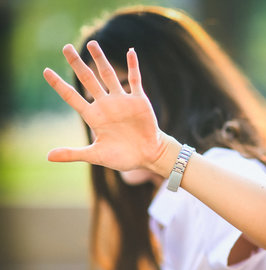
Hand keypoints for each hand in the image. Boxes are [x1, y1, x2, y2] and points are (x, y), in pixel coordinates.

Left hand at [44, 40, 167, 171]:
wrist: (147, 156)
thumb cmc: (122, 158)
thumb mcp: (96, 155)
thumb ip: (73, 154)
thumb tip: (48, 157)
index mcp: (94, 117)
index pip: (72, 97)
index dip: (59, 85)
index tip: (46, 71)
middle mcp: (105, 105)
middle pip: (88, 79)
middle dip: (77, 63)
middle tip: (66, 47)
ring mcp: (122, 101)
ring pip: (108, 75)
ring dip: (100, 59)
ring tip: (92, 44)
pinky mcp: (139, 100)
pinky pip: (135, 79)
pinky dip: (133, 65)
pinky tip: (130, 51)